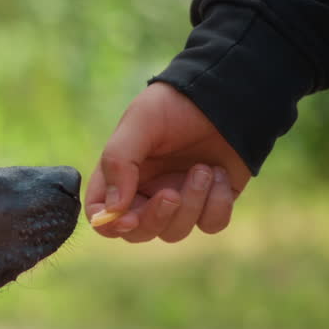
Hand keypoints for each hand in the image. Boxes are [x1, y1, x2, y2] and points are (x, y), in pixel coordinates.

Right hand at [86, 82, 249, 242]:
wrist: (226, 95)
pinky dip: (217, 205)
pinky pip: (210, 225)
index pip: (101, 216)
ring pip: (174, 232)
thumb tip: (112, 209)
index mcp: (119, 177)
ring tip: (204, 170)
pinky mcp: (211, 203)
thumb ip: (118, 161)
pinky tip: (220, 174)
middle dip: (156, 218)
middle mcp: (145, 194)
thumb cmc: (174, 106)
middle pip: (137, 233)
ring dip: (191, 204)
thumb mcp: (140, 123)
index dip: (110, 225)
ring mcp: (178, 201)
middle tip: (171, 193)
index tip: (128, 217)